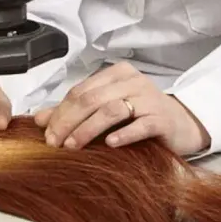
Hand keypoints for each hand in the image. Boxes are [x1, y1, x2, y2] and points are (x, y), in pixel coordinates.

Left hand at [34, 61, 209, 155]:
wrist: (181, 124)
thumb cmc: (140, 115)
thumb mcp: (106, 110)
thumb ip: (74, 112)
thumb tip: (39, 119)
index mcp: (116, 74)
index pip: (80, 91)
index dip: (60, 112)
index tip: (46, 133)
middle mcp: (132, 82)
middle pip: (91, 99)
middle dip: (68, 122)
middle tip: (55, 143)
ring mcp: (148, 99)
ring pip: (111, 110)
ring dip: (88, 129)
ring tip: (73, 146)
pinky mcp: (161, 119)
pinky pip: (140, 125)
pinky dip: (123, 134)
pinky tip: (109, 144)